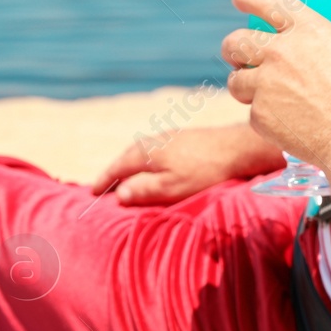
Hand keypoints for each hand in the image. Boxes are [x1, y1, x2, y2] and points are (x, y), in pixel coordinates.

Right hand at [91, 123, 285, 204]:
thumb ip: (145, 191)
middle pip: (126, 156)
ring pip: (141, 150)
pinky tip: (153, 166)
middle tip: (104, 186)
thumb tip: (119, 194)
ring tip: (125, 177)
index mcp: (146, 152)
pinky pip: (154, 149)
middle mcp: (154, 140)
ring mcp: (169, 136)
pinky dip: (145, 159)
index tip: (92, 192)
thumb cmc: (205, 171)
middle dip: (114, 171)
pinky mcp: (183, 138)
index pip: (117, 167)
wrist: (238, 148)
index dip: (103, 181)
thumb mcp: (173, 188)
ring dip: (129, 164)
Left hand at [220, 0, 330, 170]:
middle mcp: (281, 52)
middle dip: (233, 49)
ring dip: (245, 85)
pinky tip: (287, 122)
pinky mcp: (260, 114)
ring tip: (264, 93)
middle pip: (234, 41)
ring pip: (235, 79)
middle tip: (241, 56)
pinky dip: (265, 116)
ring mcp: (266, 84)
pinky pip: (252, 111)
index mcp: (308, 29)